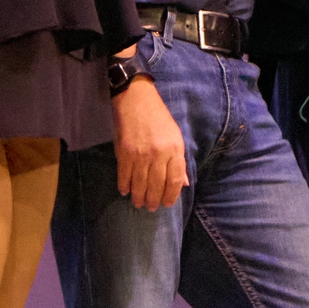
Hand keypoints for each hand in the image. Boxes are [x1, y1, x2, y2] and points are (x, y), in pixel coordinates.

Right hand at [112, 72, 187, 210]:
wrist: (137, 100)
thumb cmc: (159, 118)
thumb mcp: (175, 137)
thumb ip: (179, 161)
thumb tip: (184, 184)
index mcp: (174, 149)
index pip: (175, 180)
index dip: (171, 196)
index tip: (167, 204)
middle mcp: (159, 154)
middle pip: (157, 185)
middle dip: (153, 200)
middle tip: (150, 207)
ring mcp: (141, 154)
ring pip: (140, 184)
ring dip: (138, 196)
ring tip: (138, 203)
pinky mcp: (125, 152)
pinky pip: (124, 175)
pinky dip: (124, 186)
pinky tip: (125, 191)